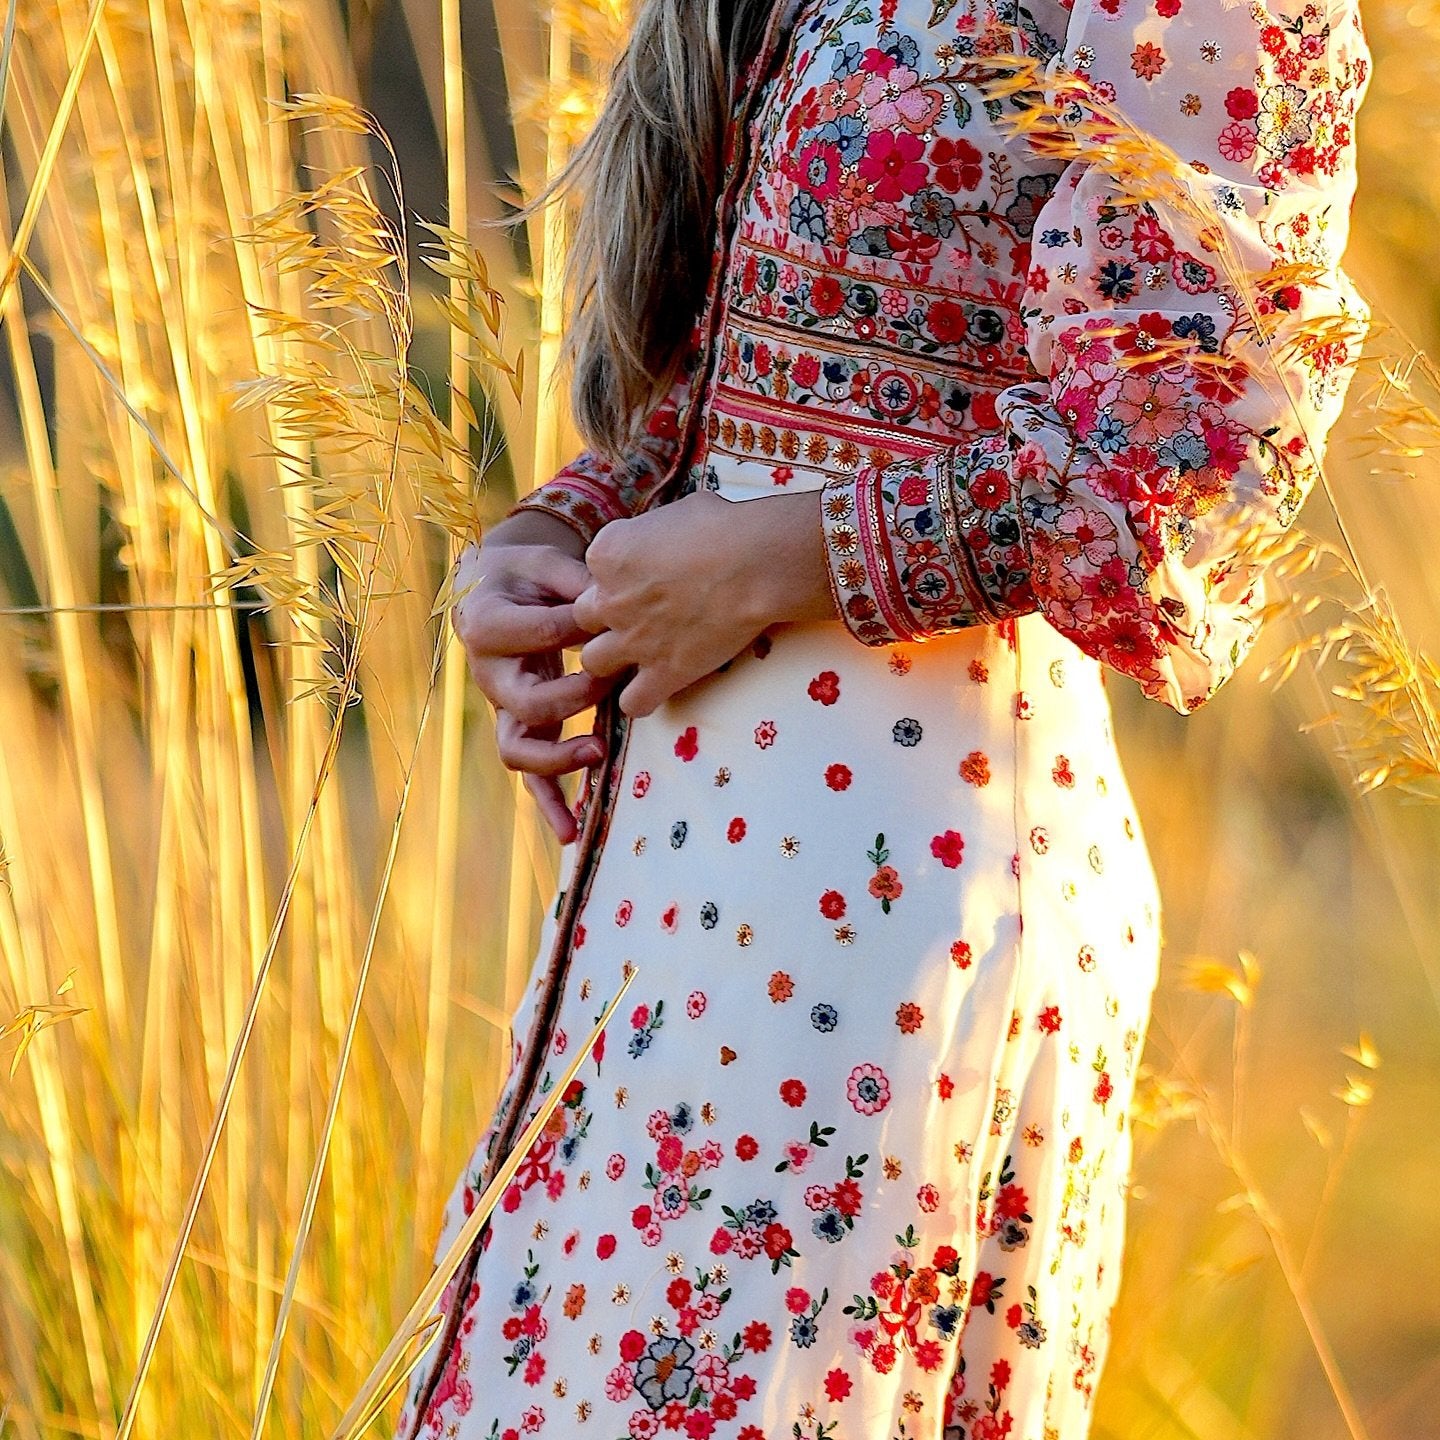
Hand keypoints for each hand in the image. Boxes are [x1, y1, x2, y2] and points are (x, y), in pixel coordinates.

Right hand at [451, 515, 616, 842]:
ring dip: (557, 761)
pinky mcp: (521, 727)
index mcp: (487, 623)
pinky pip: (529, 773)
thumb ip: (572, 578)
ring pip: (517, 748)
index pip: (530, 632)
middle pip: (522, 700)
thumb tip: (607, 601)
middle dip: (567, 698)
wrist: (492, 590)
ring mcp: (503, 707)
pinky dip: (548, 804)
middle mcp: (488, 673)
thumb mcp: (543, 561)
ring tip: (597, 756)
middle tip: (605, 686)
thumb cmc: (525, 574)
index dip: (569, 629)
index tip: (603, 620)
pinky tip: (571, 833)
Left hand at [573, 488, 835, 716]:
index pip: (594, 571)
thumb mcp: (673, 513)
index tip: (645, 576)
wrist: (756, 564)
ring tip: (638, 655)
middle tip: (639, 615)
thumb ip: (651, 534)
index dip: (618, 576)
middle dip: (606, 618)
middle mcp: (610, 599)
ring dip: (611, 659)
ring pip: (594, 662)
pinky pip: (633, 702)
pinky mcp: (664, 672)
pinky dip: (640, 700)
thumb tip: (662, 542)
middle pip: (585, 617)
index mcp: (607, 554)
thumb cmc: (723, 527)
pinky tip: (655, 689)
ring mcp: (633, 640)